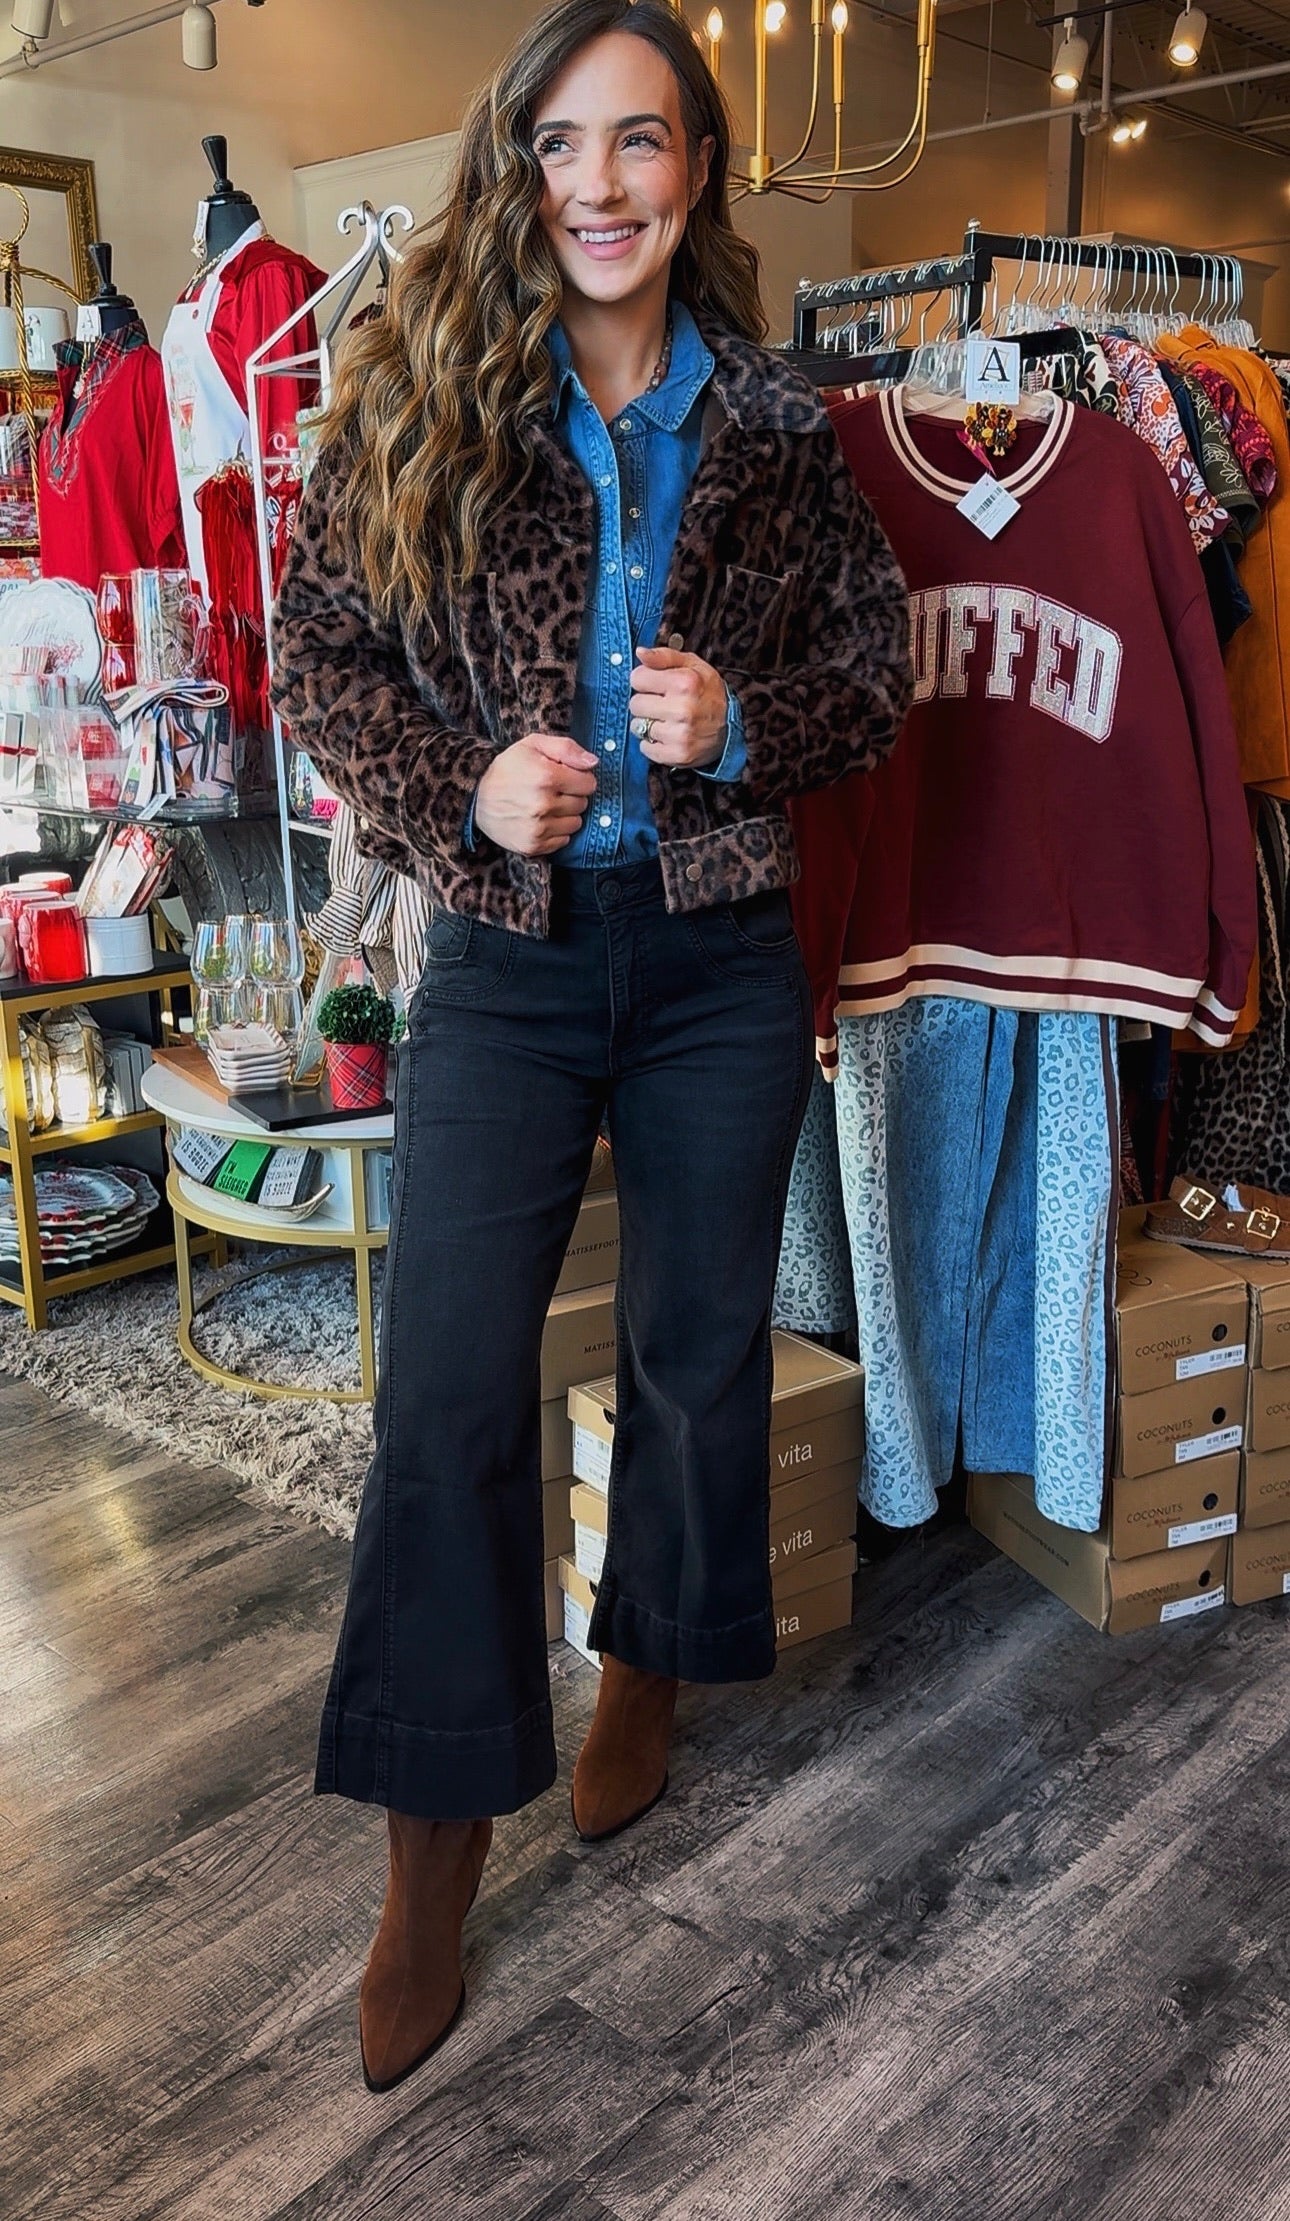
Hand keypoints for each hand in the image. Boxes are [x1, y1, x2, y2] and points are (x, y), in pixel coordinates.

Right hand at [474, 733, 598, 856]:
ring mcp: (538, 828)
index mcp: (546, 776)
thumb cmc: (507, 768)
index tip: (566, 776)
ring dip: (566, 815)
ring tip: (546, 805)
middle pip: (583, 804)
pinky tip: (541, 820)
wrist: (475, 797)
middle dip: (572, 795)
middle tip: (553, 790)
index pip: (589, 783)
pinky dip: (556, 831)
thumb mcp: (533, 744)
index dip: (580, 778)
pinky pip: (563, 841)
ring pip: (576, 823)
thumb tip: (593, 762)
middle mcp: (544, 805)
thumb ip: (567, 748)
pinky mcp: (533, 846)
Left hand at [630, 646, 727, 769]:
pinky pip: (645, 748)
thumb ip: (664, 656)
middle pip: (635, 704)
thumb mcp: (692, 665)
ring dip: (649, 723)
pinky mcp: (678, 755)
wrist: (734, 725)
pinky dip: (653, 743)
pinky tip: (668, 735)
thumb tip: (639, 652)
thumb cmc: (709, 692)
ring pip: (638, 726)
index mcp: (685, 683)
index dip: (645, 680)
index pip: (637, 678)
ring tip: (668, 720)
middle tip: (664, 704)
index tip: (658, 685)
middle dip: (646, 702)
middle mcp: (682, 709)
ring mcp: (680, 735)